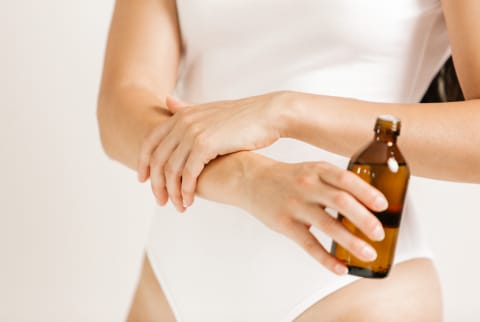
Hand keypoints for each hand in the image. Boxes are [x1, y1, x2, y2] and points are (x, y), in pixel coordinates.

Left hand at [137, 93, 286, 210]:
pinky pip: (187, 173)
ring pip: (170, 169)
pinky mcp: (205, 144)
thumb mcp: (210, 111)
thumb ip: (186, 109)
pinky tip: (189, 201)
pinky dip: (185, 190)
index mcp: (182, 114)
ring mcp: (192, 132)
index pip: (150, 141)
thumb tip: (167, 101)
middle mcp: (183, 122)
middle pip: (156, 158)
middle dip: (156, 184)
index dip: (143, 162)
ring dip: (172, 192)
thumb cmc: (243, 116)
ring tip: (178, 206)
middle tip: (161, 201)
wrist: (269, 114)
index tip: (144, 180)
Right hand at [238, 159, 387, 274]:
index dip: (366, 192)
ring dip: (351, 241)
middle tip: (379, 234)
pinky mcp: (284, 223)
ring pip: (327, 224)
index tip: (383, 205)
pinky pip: (308, 244)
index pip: (346, 179)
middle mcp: (307, 185)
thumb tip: (366, 205)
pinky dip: (326, 258)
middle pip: (340, 201)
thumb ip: (334, 183)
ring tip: (367, 253)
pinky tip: (340, 268)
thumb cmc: (287, 178)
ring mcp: (295, 205)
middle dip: (364, 219)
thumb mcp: (310, 170)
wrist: (251, 180)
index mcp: (317, 170)